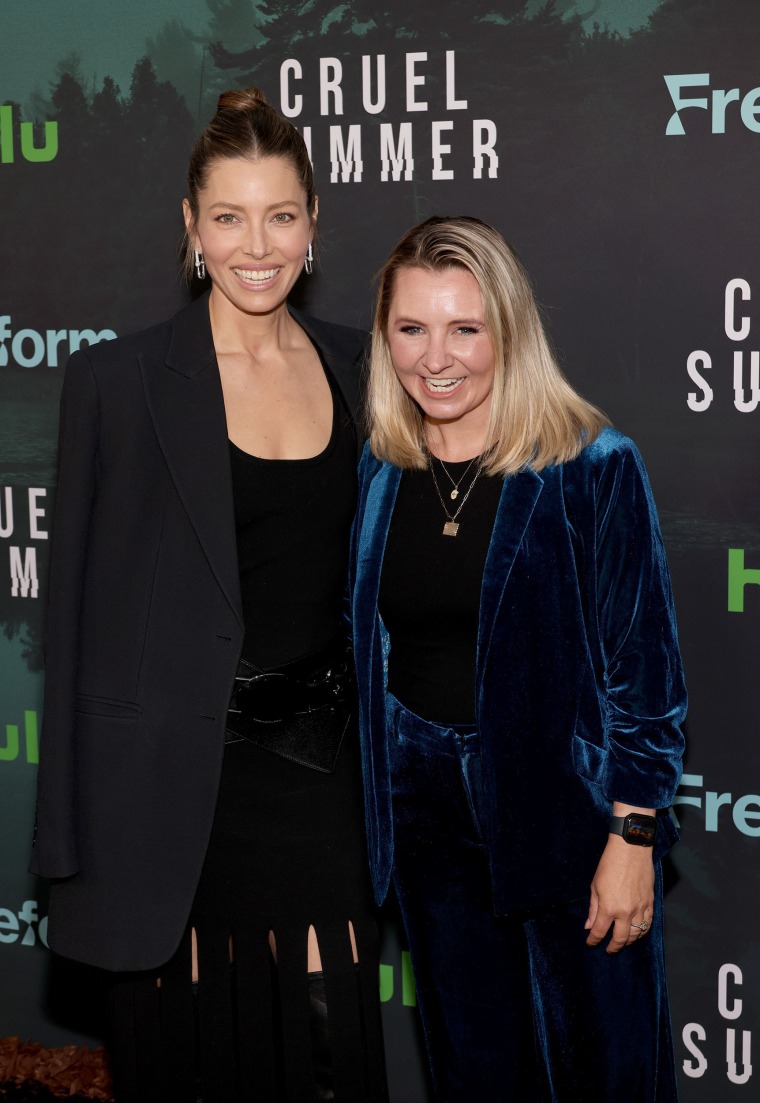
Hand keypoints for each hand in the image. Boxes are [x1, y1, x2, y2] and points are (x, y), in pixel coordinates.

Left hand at [585, 835, 653, 952]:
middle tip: (608, 950)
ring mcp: (640, 909)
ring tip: (622, 942)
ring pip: (636, 934)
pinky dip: (642, 931)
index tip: (590, 943)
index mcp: (608, 908)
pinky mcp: (650, 903)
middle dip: (613, 947)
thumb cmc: (609, 864)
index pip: (600, 932)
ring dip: (628, 942)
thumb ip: (593, 909)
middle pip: (620, 939)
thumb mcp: (595, 886)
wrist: (630, 850)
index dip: (594, 940)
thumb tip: (589, 926)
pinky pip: (648, 924)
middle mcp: (625, 912)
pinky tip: (637, 933)